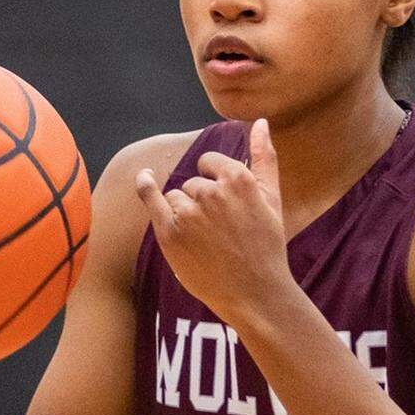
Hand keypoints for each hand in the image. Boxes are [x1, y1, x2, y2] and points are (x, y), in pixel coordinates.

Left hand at [135, 118, 295, 323]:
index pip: (210, 163)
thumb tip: (260, 121)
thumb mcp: (272, 198)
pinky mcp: (170, 233)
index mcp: (238, 179)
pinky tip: (143, 177)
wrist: (256, 293)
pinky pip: (152, 199)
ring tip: (207, 242)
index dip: (215, 181)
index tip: (226, 206)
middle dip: (202, 202)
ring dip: (185, 214)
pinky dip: (145, 187)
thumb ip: (264, 156)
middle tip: (222, 233)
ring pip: (176, 198)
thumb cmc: (266, 245)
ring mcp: (189, 212)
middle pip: (193, 183)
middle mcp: (212, 192)